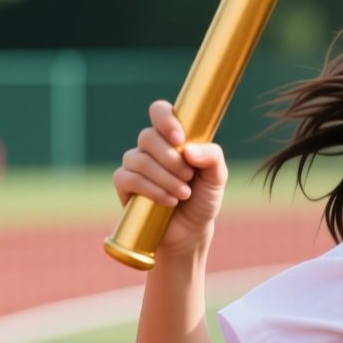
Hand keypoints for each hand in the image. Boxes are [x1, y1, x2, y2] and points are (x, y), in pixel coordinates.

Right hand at [113, 100, 225, 253]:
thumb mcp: (217, 177)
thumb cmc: (203, 198)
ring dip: (165, 178)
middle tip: (189, 176)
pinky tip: (169, 201)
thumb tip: (188, 149)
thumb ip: (212, 158)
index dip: (165, 119)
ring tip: (183, 193)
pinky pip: (128, 178)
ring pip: (139, 159)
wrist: (191, 230)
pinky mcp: (124, 185)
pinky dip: (151, 190)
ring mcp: (135, 164)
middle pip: (148, 137)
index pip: (159, 111)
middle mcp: (151, 147)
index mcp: (172, 138)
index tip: (180, 139)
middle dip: (171, 159)